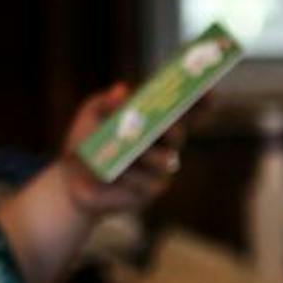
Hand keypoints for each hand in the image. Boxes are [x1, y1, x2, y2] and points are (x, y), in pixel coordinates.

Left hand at [55, 83, 190, 219]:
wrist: (72, 180)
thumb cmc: (85, 144)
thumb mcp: (90, 117)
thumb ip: (105, 102)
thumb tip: (123, 90)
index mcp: (152, 123)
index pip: (180, 111)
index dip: (198, 102)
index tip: (211, 92)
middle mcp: (161, 145)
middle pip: (178, 133)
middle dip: (174, 129)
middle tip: (166, 126)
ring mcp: (159, 170)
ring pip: (167, 159)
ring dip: (148, 156)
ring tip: (130, 156)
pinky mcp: (150, 192)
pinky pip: (148, 182)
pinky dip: (131, 176)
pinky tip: (117, 175)